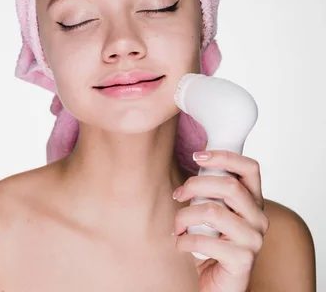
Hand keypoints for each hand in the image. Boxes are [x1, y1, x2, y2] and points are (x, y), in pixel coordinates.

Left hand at [172, 150, 269, 291]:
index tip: (197, 156)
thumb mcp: (212, 211)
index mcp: (253, 202)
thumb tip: (194, 160)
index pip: (250, 168)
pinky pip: (204, 240)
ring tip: (177, 226)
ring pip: (212, 211)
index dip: (224, 157)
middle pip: (229, 186)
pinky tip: (180, 244)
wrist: (218, 282)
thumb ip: (210, 191)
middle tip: (178, 195)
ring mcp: (253, 240)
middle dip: (194, 185)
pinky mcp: (242, 260)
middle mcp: (259, 219)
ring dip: (184, 216)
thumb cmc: (210, 243)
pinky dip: (184, 241)